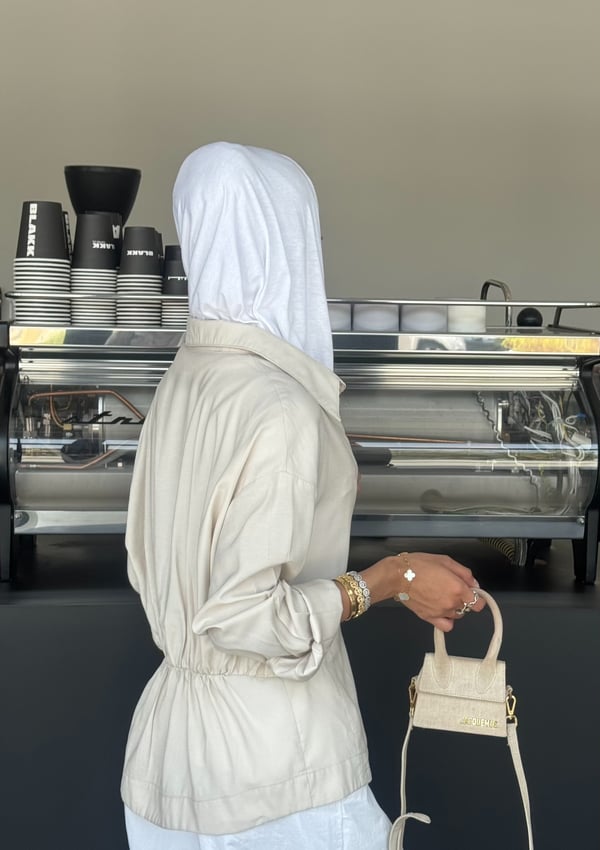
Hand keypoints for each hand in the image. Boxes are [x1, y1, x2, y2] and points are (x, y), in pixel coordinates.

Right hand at [360, 552, 485, 631]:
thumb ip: (464, 573)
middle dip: (463, 599)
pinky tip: (442, 611)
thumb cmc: (419, 565)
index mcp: (458, 588)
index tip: (472, 592)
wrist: (398, 576)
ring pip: (457, 615)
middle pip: (468, 608)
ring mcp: (441, 612)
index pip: (479, 602)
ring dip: (454, 608)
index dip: (477, 597)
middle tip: (451, 588)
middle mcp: (452, 603)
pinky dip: (447, 620)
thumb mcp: (445, 561)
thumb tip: (475, 584)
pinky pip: (446, 626)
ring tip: (442, 596)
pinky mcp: (430, 618)